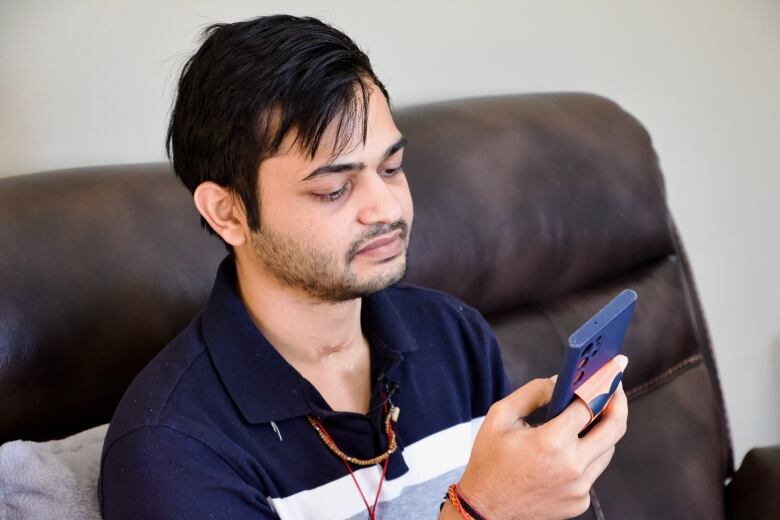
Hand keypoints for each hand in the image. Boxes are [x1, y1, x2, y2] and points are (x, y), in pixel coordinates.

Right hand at [455, 376, 627, 519]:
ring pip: (607, 450)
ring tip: (594, 412)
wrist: (485, 508)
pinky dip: (587, 454)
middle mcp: (571, 466)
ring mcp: (579, 488)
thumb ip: (533, 393)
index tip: (614, 369)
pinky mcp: (580, 500)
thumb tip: (560, 382)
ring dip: (603, 428)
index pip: (591, 405)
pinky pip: (593, 470)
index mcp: (550, 442)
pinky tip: (572, 446)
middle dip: (619, 402)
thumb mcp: (500, 416)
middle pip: (613, 428)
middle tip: (616, 387)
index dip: (604, 383)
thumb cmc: (490, 461)